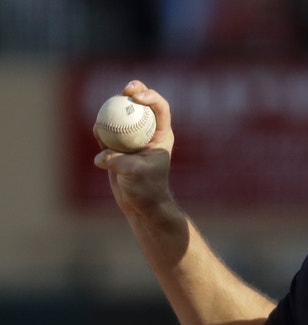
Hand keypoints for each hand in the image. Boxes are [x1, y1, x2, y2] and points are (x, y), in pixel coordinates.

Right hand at [93, 80, 175, 216]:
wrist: (141, 204)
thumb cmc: (146, 189)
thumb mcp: (135, 173)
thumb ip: (118, 161)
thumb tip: (102, 155)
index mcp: (161, 135)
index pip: (160, 108)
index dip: (150, 97)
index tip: (136, 97)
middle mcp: (148, 133)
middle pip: (141, 105)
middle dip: (133, 91)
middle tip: (124, 90)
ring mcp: (132, 138)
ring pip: (121, 116)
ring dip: (112, 112)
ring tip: (105, 120)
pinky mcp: (117, 147)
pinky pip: (106, 132)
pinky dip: (101, 131)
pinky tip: (98, 135)